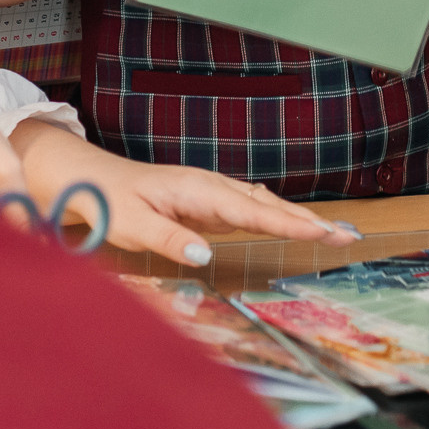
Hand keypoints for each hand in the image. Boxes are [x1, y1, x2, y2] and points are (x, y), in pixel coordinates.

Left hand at [12, 122, 361, 262]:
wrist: (82, 175)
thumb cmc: (103, 198)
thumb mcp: (130, 223)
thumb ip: (169, 239)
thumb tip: (206, 254)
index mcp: (198, 190)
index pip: (255, 211)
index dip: (293, 224)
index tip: (327, 234)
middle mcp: (208, 186)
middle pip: (268, 204)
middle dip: (307, 220)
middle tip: (346, 237)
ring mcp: (205, 190)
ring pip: (259, 203)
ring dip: (293, 216)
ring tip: (327, 232)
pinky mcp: (198, 199)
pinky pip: (244, 206)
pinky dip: (270, 213)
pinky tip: (279, 219)